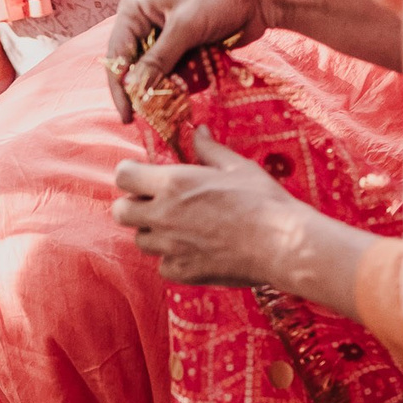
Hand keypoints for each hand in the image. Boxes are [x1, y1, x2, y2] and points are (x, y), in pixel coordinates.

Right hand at [105, 0, 288, 119]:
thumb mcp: (184, 27)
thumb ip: (158, 60)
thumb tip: (134, 90)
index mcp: (135, 10)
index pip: (118, 55)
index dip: (120, 87)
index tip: (128, 115)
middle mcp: (146, 23)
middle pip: (136, 67)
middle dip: (146, 90)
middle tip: (153, 117)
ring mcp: (168, 37)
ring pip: (158, 74)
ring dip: (169, 89)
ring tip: (178, 104)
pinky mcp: (187, 47)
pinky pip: (178, 73)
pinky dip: (186, 83)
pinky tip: (196, 85)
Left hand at [113, 129, 307, 286]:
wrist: (281, 244)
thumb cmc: (262, 201)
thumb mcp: (236, 166)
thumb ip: (209, 150)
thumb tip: (198, 131)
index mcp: (173, 182)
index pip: (123, 176)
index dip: (129, 174)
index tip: (141, 175)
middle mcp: (164, 215)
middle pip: (121, 212)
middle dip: (133, 205)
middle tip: (155, 202)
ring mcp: (171, 247)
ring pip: (140, 241)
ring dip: (152, 232)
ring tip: (178, 227)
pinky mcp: (183, 272)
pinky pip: (163, 265)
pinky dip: (172, 259)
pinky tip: (193, 250)